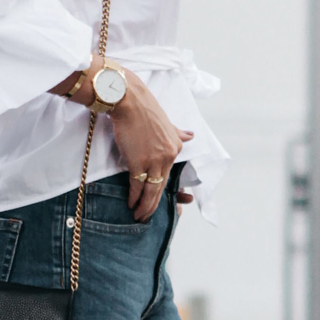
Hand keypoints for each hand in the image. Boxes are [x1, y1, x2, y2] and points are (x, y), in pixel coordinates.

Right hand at [112, 78, 192, 220]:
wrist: (129, 102)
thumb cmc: (144, 110)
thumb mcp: (167, 122)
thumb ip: (178, 133)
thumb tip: (190, 136)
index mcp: (175, 148)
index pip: (168, 177)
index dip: (162, 193)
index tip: (157, 203)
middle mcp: (167, 157)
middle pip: (160, 188)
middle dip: (153, 206)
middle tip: (146, 217)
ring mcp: (153, 160)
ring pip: (150, 190)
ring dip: (144, 206)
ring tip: (138, 216)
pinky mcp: (137, 162)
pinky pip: (137, 185)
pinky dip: (134, 197)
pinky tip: (131, 204)